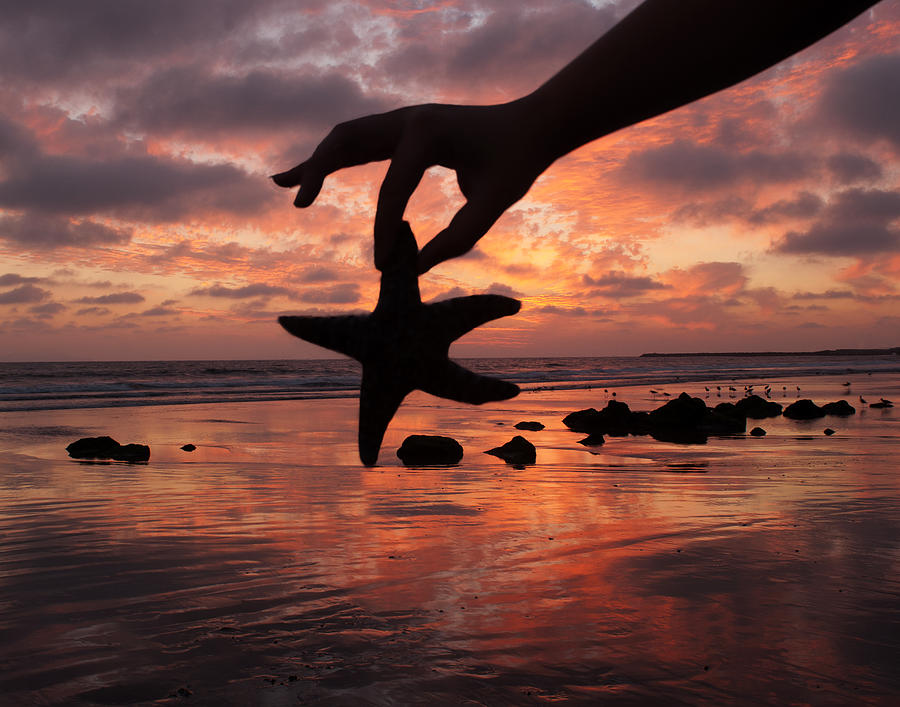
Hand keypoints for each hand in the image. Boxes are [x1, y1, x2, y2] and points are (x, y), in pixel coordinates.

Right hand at [272, 101, 550, 272]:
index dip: (382, 229)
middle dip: (317, 172)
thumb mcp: (494, 203)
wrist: (532, 125)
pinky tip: (312, 173)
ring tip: (282, 185)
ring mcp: (404, 120)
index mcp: (427, 133)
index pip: (392, 187)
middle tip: (297, 203)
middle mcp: (409, 119)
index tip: (380, 265)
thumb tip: (415, 266)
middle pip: (347, 142)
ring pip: (346, 138)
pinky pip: (361, 142)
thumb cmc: (518, 162)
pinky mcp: (406, 129)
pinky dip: (335, 157)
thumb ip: (459, 237)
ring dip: (315, 161)